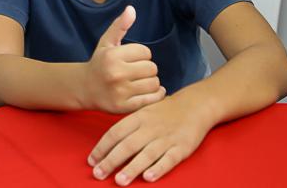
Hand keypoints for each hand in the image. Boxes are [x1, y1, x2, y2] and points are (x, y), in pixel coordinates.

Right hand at [83, 6, 165, 112]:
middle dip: (147, 68)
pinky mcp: (125, 107)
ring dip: (151, 82)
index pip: (146, 52)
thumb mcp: (106, 42)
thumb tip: (131, 9)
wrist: (84, 88)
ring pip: (154, 83)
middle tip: (138, 71)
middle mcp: (116, 74)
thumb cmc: (99, 62)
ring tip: (141, 81)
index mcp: (112, 56)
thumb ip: (120, 26)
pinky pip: (152, 99)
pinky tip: (151, 91)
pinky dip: (156, 94)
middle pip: (152, 68)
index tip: (134, 58)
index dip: (142, 54)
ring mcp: (120, 92)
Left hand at [87, 94, 212, 184]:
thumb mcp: (142, 112)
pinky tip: (148, 177)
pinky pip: (169, 159)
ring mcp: (166, 138)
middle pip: (127, 145)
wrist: (194, 105)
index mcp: (138, 117)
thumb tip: (105, 145)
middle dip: (111, 161)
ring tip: (119, 181)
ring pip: (147, 154)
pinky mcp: (182, 148)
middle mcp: (150, 127)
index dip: (102, 147)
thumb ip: (126, 127)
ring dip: (132, 168)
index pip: (115, 133)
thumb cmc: (163, 112)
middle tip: (98, 174)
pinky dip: (158, 168)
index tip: (91, 161)